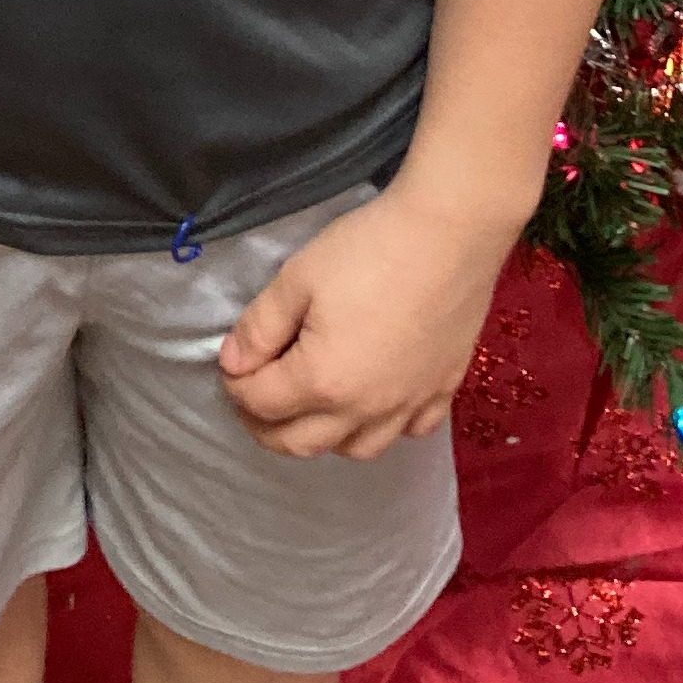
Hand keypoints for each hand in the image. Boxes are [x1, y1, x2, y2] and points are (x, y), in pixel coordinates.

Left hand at [217, 185, 518, 459]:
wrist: (451, 232)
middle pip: (300, 444)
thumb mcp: (298, 277)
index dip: (236, 385)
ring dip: (323, 435)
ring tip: (311, 404)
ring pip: (356, 450)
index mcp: (322, 382)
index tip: (231, 365)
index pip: (262, 403)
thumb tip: (233, 364)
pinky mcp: (443, 391)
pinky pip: (408, 432)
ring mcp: (409, 405)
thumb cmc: (370, 248)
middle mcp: (365, 410)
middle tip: (256, 394)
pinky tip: (377, 400)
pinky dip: (384, 427)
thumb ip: (259, 327)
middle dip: (266, 425)